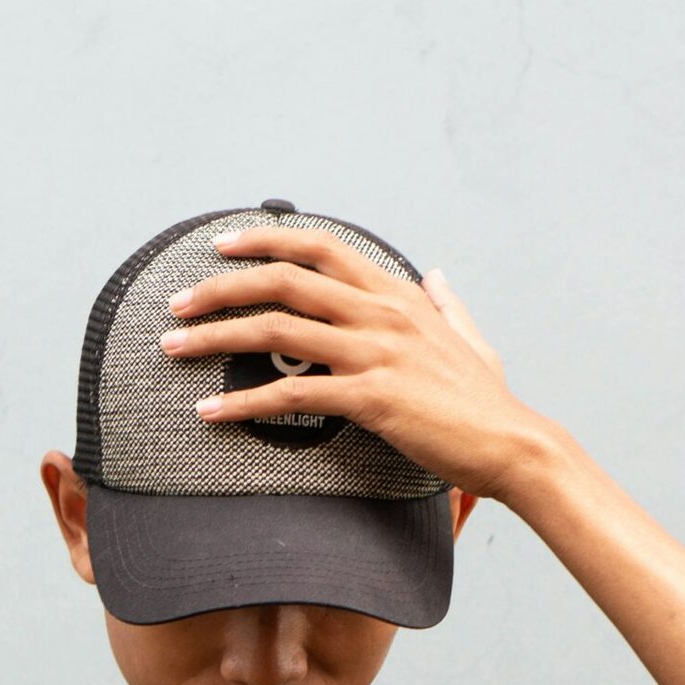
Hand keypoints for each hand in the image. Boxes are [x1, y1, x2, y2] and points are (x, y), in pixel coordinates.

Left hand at [157, 226, 555, 503]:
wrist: (512, 444)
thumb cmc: (487, 401)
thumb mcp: (470, 337)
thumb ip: (446, 304)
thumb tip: (436, 275)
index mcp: (397, 294)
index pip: (319, 249)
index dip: (265, 240)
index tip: (221, 246)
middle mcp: (381, 313)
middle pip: (282, 280)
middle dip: (220, 286)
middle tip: (177, 302)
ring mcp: (375, 352)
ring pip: (275, 329)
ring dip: (214, 337)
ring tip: (172, 349)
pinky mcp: (371, 397)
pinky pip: (291, 394)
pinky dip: (242, 402)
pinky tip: (211, 412)